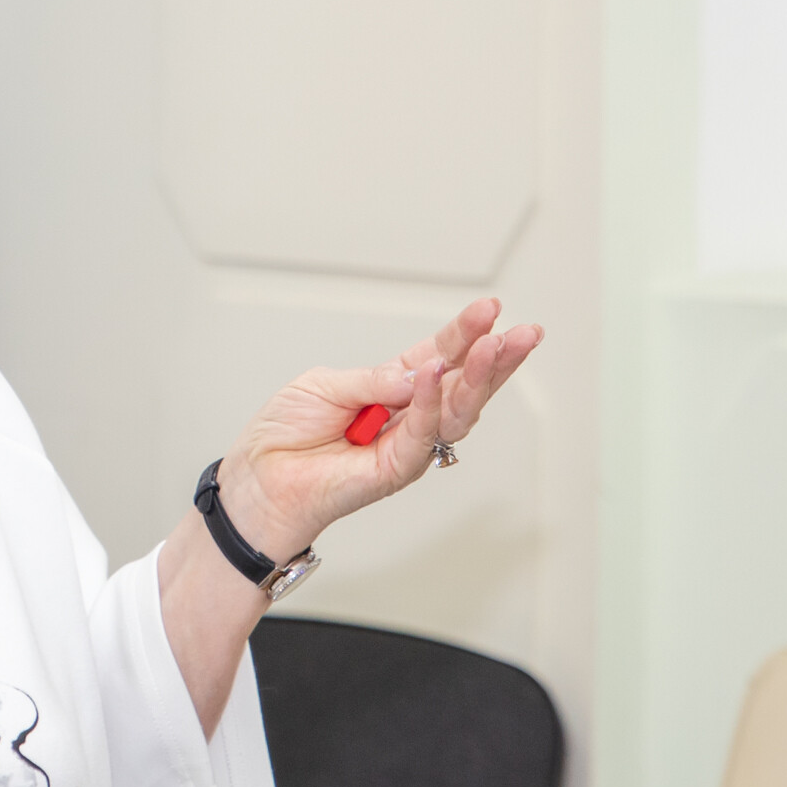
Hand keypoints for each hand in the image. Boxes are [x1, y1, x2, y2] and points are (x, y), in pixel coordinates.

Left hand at [216, 299, 543, 559]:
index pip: (439, 355)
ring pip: (457, 410)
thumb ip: (375, 378)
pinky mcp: (397, 470)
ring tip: (498, 347)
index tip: (491, 308)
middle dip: (496, 357)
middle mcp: (408, 414)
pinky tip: (439, 373)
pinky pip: (422, 434)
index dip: (464, 333)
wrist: (260, 478)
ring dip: (479, 377)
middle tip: (526, 333)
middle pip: (463, 383)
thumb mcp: (327, 385)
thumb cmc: (285, 433)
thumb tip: (424, 369)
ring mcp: (407, 443)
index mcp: (393, 386)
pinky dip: (430, 402)